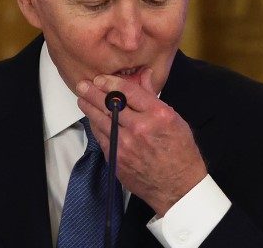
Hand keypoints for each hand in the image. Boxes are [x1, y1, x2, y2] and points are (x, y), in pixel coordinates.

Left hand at [76, 69, 206, 215]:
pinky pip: (101, 137)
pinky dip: (95, 126)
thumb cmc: (180, 152)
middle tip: (83, 85)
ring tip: (82, 99)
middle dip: (93, 92)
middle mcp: (140, 128)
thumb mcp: (174, 118)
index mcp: (157, 115)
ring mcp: (126, 145)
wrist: (178, 187)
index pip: (128, 91)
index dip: (110, 82)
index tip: (101, 79)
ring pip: (101, 120)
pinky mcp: (117, 159)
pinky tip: (92, 119)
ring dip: (89, 108)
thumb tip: (143, 75)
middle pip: (110, 104)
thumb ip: (153, 96)